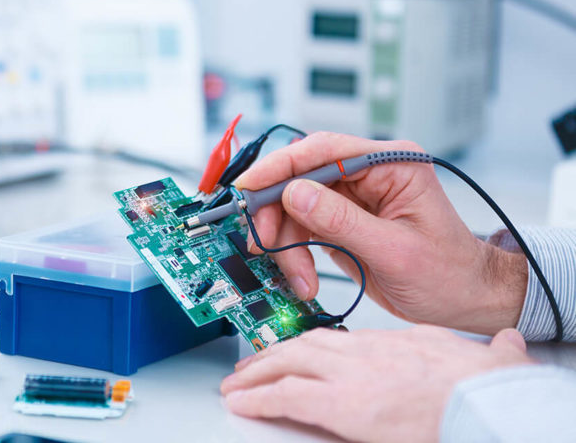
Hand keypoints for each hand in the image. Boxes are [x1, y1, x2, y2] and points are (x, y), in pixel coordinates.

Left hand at [220, 326, 533, 442]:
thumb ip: (481, 352)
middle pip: (306, 345)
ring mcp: (350, 376)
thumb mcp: (481, 359)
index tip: (298, 352)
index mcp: (395, 344)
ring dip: (258, 373)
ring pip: (288, 364)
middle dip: (274, 355)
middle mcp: (366, 352)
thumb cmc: (487, 389)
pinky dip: (258, 399)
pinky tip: (242, 404)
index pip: (342, 340)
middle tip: (252, 366)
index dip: (313, 345)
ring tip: (238, 384)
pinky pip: (285, 397)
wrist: (489, 402)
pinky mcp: (341, 405)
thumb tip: (507, 343)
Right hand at [233, 132, 526, 334]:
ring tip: (297, 276)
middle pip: (301, 177)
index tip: (250, 186)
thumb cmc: (449, 274)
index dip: (281, 166)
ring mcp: (354, 195)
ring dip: (286, 241)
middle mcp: (369, 173)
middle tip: (263, 242)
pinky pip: (302, 225)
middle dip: (278, 212)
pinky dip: (294, 251)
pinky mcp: (342, 218)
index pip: (324, 150)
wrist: (467, 301)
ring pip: (295, 205)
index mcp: (391, 163)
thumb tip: (295, 194)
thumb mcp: (394, 251)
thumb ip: (342, 221)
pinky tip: (301, 275)